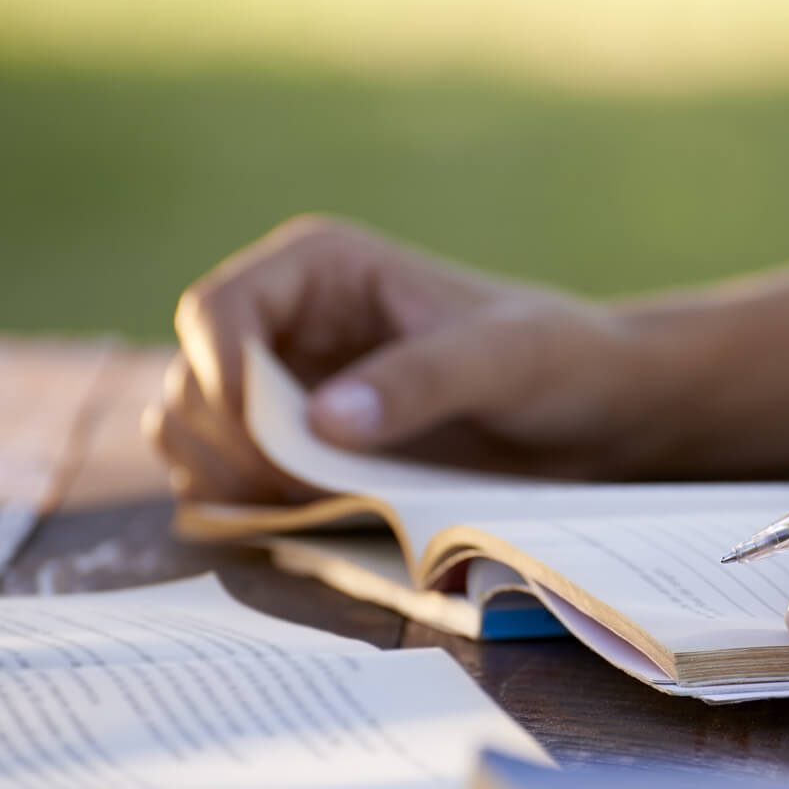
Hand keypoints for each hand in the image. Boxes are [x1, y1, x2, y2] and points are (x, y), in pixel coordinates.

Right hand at [144, 215, 675, 501]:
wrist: (595, 413)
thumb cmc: (558, 360)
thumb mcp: (502, 361)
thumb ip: (420, 383)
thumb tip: (323, 421)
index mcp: (319, 269)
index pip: (217, 312)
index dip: (219, 376)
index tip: (269, 441)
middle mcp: (286, 323)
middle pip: (194, 384)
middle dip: (227, 445)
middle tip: (298, 491)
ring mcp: (286, 389)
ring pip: (195, 437)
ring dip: (227, 482)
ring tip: (307, 506)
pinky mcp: (300, 449)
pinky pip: (232, 481)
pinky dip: (247, 508)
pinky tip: (306, 520)